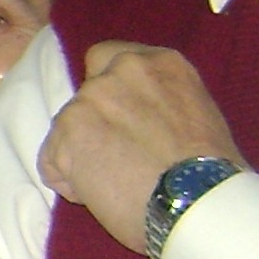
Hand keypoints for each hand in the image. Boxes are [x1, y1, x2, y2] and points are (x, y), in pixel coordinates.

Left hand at [38, 41, 246, 254]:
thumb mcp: (195, 114)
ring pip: (65, 130)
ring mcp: (93, 96)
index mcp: (160, 62)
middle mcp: (124, 68)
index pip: (108, 58)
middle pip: (84, 94)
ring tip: (114, 185)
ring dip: (80, 157)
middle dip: (91, 124)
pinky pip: (51, 162)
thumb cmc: (207, 172)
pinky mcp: (68, 129)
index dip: (108, 93)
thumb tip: (136, 117)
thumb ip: (158, 102)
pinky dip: (68, 183)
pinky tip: (99, 196)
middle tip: (114, 156)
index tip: (117, 119)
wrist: (196, 200)